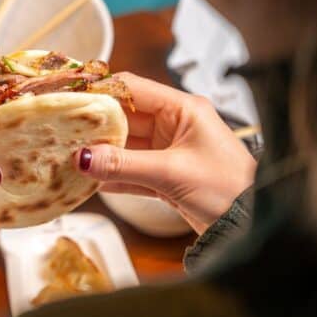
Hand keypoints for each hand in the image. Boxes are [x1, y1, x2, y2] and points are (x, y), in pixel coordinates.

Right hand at [75, 72, 255, 233]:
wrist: (254, 228)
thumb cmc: (228, 190)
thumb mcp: (172, 174)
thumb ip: (123, 166)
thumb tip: (82, 158)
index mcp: (183, 109)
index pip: (132, 88)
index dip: (99, 91)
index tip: (69, 97)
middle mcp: (174, 124)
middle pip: (124, 117)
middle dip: (95, 126)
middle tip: (62, 132)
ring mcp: (169, 150)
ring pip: (125, 145)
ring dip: (101, 154)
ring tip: (69, 156)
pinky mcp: (166, 175)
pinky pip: (130, 169)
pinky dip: (112, 175)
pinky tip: (90, 180)